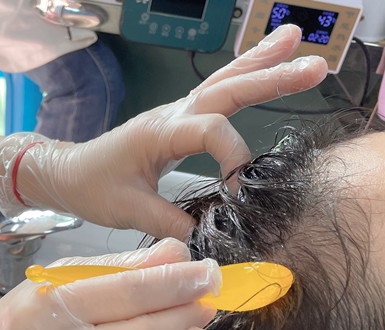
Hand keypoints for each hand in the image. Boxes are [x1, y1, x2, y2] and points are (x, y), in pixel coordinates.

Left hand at [0, 24, 327, 239]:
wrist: (67, 173)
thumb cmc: (92, 188)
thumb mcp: (125, 211)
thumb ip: (166, 222)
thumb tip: (206, 235)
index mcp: (158, 132)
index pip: (210, 130)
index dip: (233, 156)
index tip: (240, 190)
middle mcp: (172, 114)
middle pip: (228, 88)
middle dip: (272, 77)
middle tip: (316, 66)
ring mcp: (178, 113)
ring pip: (225, 81)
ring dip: (263, 63)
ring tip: (298, 39)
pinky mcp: (181, 120)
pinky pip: (218, 92)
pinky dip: (245, 74)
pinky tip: (269, 58)